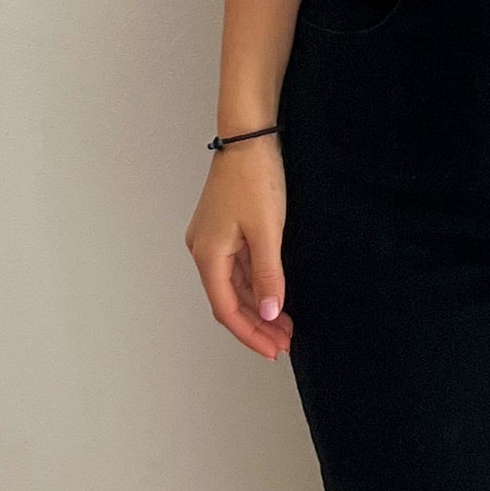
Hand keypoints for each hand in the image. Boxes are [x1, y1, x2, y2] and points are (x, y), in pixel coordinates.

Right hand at [186, 141, 291, 359]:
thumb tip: (271, 313)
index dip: (250, 334)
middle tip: (284, 344)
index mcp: (208, 255)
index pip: (226, 309)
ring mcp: (212, 241)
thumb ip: (269, 275)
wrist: (248, 139)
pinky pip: (238, 270)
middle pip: (228, 301)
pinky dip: (256, 287)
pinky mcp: (224, 231)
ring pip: (234, 287)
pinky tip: (276, 297)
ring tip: (286, 328)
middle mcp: (204, 252)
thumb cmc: (254, 179)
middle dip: (257, 326)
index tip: (273, 350)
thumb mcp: (267, 231)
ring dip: (259, 308)